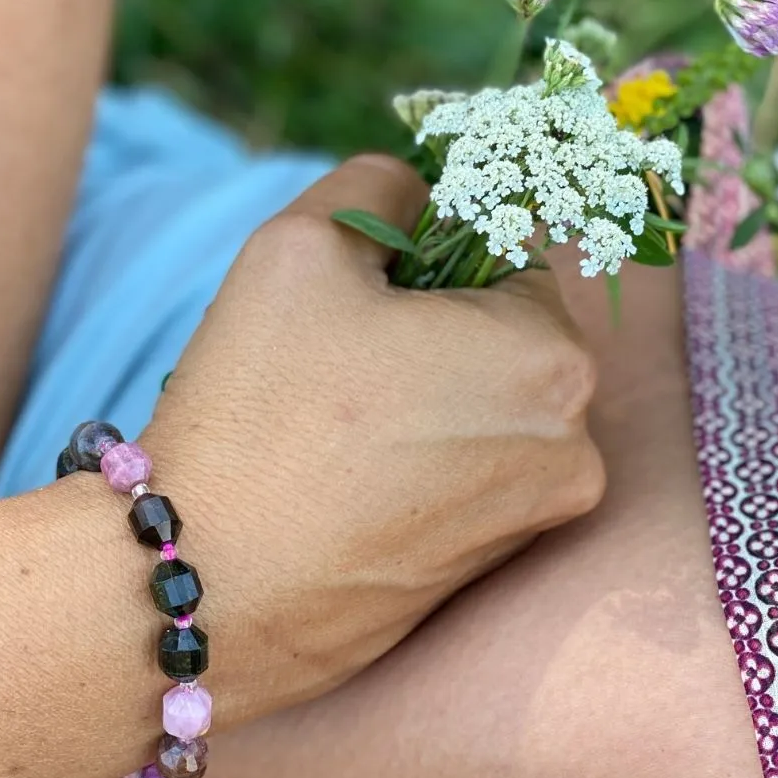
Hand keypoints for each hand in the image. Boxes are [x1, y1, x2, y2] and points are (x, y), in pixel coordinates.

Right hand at [145, 154, 605, 723]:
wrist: (206, 591)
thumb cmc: (259, 410)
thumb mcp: (303, 246)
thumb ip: (380, 186)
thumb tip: (419, 192)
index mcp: (552, 358)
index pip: (505, 258)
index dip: (426, 260)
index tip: (358, 292)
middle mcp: (571, 451)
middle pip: (497, 342)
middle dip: (423, 334)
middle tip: (329, 361)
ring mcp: (528, 528)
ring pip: (474, 413)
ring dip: (413, 399)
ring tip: (323, 426)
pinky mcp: (479, 581)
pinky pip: (456, 482)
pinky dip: (410, 464)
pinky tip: (334, 479)